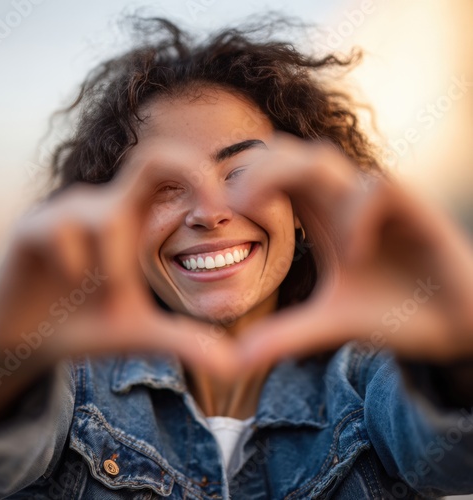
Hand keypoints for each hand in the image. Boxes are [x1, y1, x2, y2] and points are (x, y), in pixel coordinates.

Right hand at [0, 158, 236, 381]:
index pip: (174, 175)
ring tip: (99, 297)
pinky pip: (65, 234)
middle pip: (154, 157)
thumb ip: (186, 341)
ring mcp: (69, 212)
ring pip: (110, 219)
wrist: (25, 341)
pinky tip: (65, 284)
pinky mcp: (32, 227)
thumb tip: (233, 365)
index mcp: (135, 223)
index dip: (205, 181)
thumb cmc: (87, 327)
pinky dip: (75, 268)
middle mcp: (106, 207)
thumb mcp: (141, 334)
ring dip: (117, 269)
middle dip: (190, 171)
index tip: (220, 217)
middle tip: (209, 214)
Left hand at [236, 134, 472, 368]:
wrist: (454, 322)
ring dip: (286, 177)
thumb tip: (238, 360)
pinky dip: (355, 216)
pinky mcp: (413, 207)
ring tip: (261, 214)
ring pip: (321, 158)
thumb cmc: (392, 311)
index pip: (267, 175)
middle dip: (251, 171)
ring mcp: (373, 201)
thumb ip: (285, 335)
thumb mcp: (329, 323)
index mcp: (316, 217)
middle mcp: (339, 200)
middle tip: (230, 209)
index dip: (236, 184)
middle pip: (284, 154)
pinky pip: (376, 189)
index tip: (212, 217)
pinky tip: (354, 255)